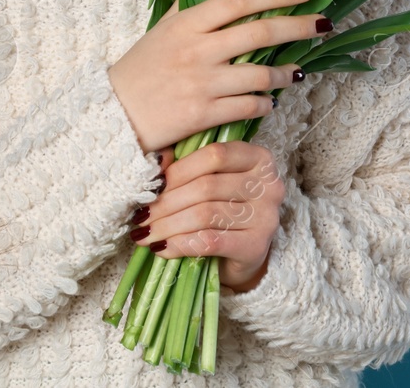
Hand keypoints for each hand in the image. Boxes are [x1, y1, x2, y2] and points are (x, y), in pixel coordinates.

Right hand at [108, 0, 329, 154]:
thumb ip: (190, 12)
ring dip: (287, 73)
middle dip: (298, 26)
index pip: (239, 0)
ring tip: (297, 71)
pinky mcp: (204, 115)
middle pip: (260, 33)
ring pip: (261, 76)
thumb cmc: (138, 71)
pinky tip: (269, 100)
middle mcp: (198, 51)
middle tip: (323, 24)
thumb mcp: (161, 32)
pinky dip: (266, 103)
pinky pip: (249, 107)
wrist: (112, 116)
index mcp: (187, 23)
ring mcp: (203, 84)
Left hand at [135, 141, 285, 291]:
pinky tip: (161, 248)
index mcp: (258, 158)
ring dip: (167, 225)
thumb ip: (185, 164)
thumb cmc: (222, 209)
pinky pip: (210, 241)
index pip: (215, 155)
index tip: (152, 186)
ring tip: (145, 233)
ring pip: (205, 214)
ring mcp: (266, 217)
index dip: (179, 170)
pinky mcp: (256, 246)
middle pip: (206, 187)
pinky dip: (180, 244)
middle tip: (140, 215)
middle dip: (166, 202)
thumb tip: (157, 159)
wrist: (242, 255)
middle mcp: (269, 185)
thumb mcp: (208, 180)